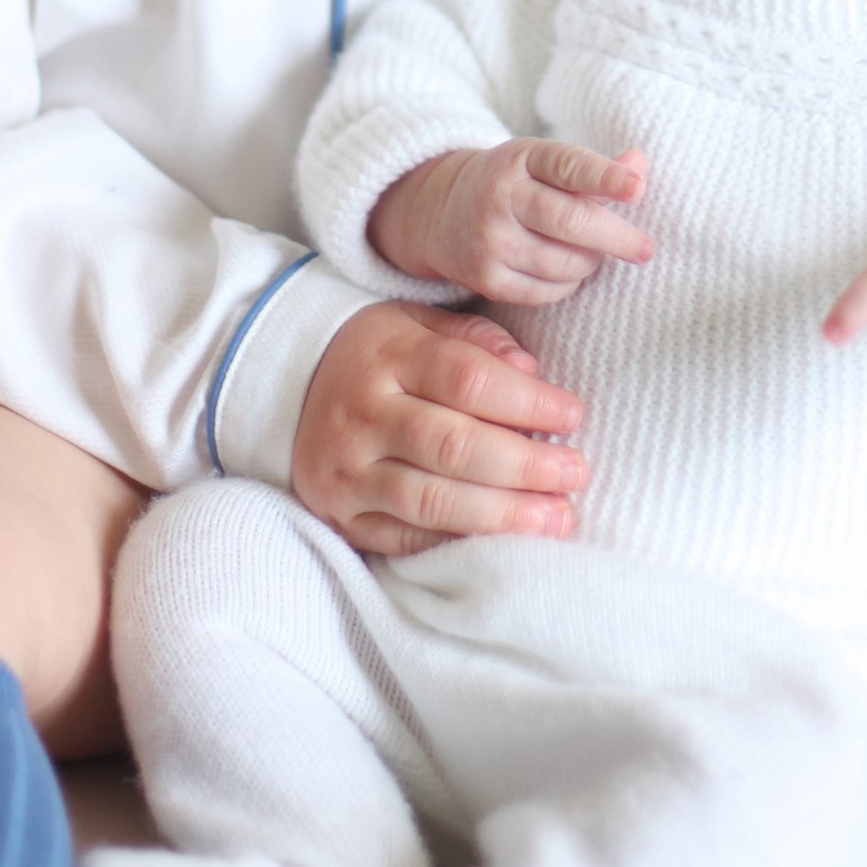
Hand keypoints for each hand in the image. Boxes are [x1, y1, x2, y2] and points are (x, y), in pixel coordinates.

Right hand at [290, 300, 589, 555]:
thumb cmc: (378, 354)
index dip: (527, 401)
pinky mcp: (341, 516)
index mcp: (387, 355)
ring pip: (432, 500)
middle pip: (454, 445)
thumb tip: (531, 373)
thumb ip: (477, 340)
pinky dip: (459, 542)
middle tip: (576, 474)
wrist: (290, 387)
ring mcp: (347, 470)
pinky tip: (504, 542)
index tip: (573, 414)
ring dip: (503, 514)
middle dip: (525, 465)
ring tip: (557, 519)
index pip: (467, 379)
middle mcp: (362, 414)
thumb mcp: (419, 323)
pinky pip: (407, 537)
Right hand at [368, 142, 652, 303]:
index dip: (605, 176)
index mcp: (521, 157)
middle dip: (617, 238)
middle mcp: (501, 196)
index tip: (637, 188)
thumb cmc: (514, 184)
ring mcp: (491, 240)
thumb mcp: (544, 163)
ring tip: (593, 253)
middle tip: (646, 249)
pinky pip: (546, 292)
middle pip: (572, 221)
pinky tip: (567, 271)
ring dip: (591, 262)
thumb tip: (640, 165)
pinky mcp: (486, 279)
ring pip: (564, 263)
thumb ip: (594, 168)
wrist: (443, 212)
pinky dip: (568, 284)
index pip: (568, 165)